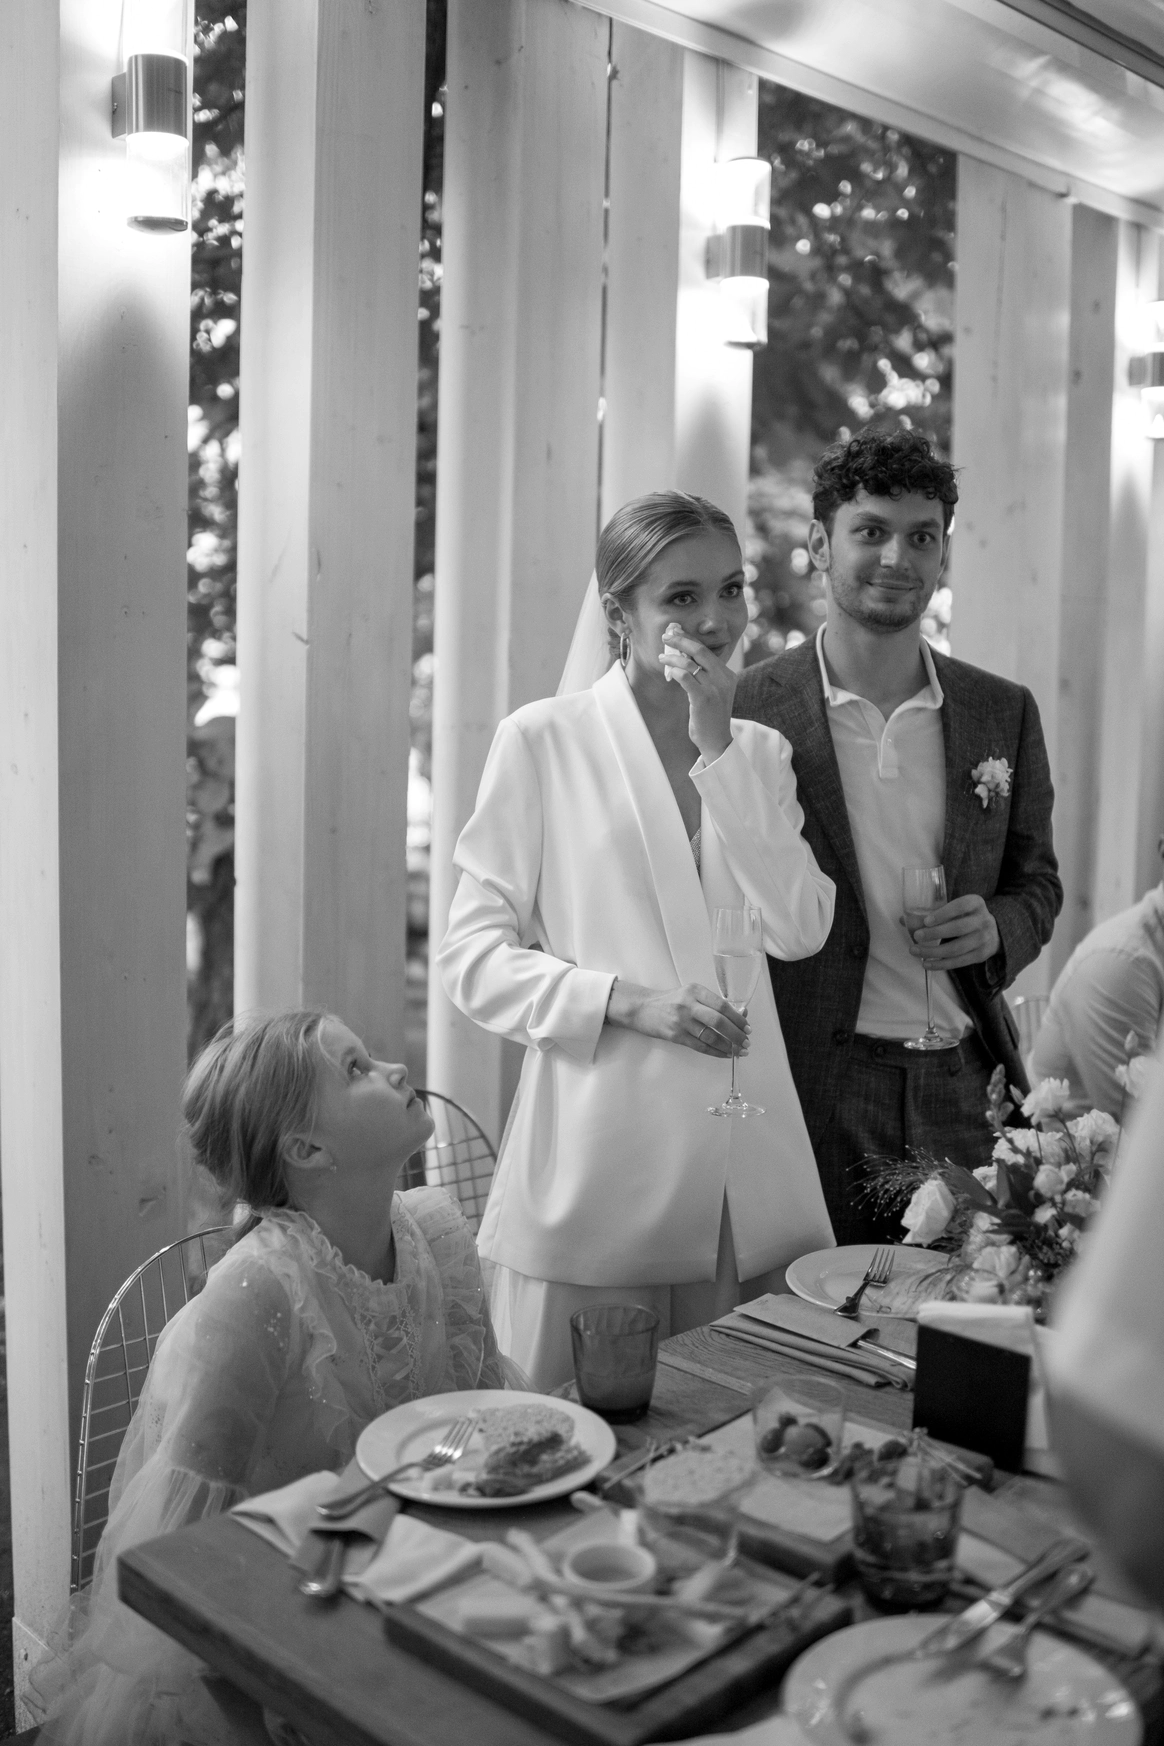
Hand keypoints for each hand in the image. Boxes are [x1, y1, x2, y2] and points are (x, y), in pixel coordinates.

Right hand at [605, 980, 748, 1057]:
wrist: (642, 1008)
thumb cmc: (669, 1001)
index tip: (747, 1027)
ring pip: (711, 1036)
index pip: (722, 1005)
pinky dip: (715, 1051)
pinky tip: (724, 1054)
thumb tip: (739, 1014)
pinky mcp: (675, 1035)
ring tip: (739, 1051)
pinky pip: (700, 1046)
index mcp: (695, 991)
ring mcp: (681, 1021)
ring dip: (728, 1046)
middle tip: (746, 1041)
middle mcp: (688, 1004)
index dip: (737, 1018)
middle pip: (718, 1020)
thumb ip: (711, 1003)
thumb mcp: (690, 994)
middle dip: (736, 1033)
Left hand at [659, 626, 735, 762]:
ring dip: (672, 658)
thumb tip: (683, 656)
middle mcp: (724, 678)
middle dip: (680, 640)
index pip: (707, 650)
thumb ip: (705, 675)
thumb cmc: (711, 716)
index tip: (676, 632)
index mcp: (728, 674)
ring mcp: (714, 688)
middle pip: (700, 651)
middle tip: (666, 636)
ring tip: (662, 658)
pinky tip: (669, 672)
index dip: (690, 639)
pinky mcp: (703, 699)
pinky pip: (685, 678)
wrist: (717, 740)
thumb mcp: (713, 692)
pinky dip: (675, 672)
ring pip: (690, 663)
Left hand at [903, 894, 999, 970]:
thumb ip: (931, 914)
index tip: (926, 921)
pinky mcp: (981, 955)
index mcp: (975, 903)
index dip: (943, 913)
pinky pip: (960, 961)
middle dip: (935, 934)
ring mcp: (984, 939)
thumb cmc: (966, 917)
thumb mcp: (954, 910)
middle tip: (916, 937)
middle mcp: (983, 920)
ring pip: (957, 948)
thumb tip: (904, 920)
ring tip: (916, 951)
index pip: (960, 906)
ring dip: (934, 952)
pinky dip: (941, 964)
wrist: (993, 932)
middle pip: (958, 928)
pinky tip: (927, 964)